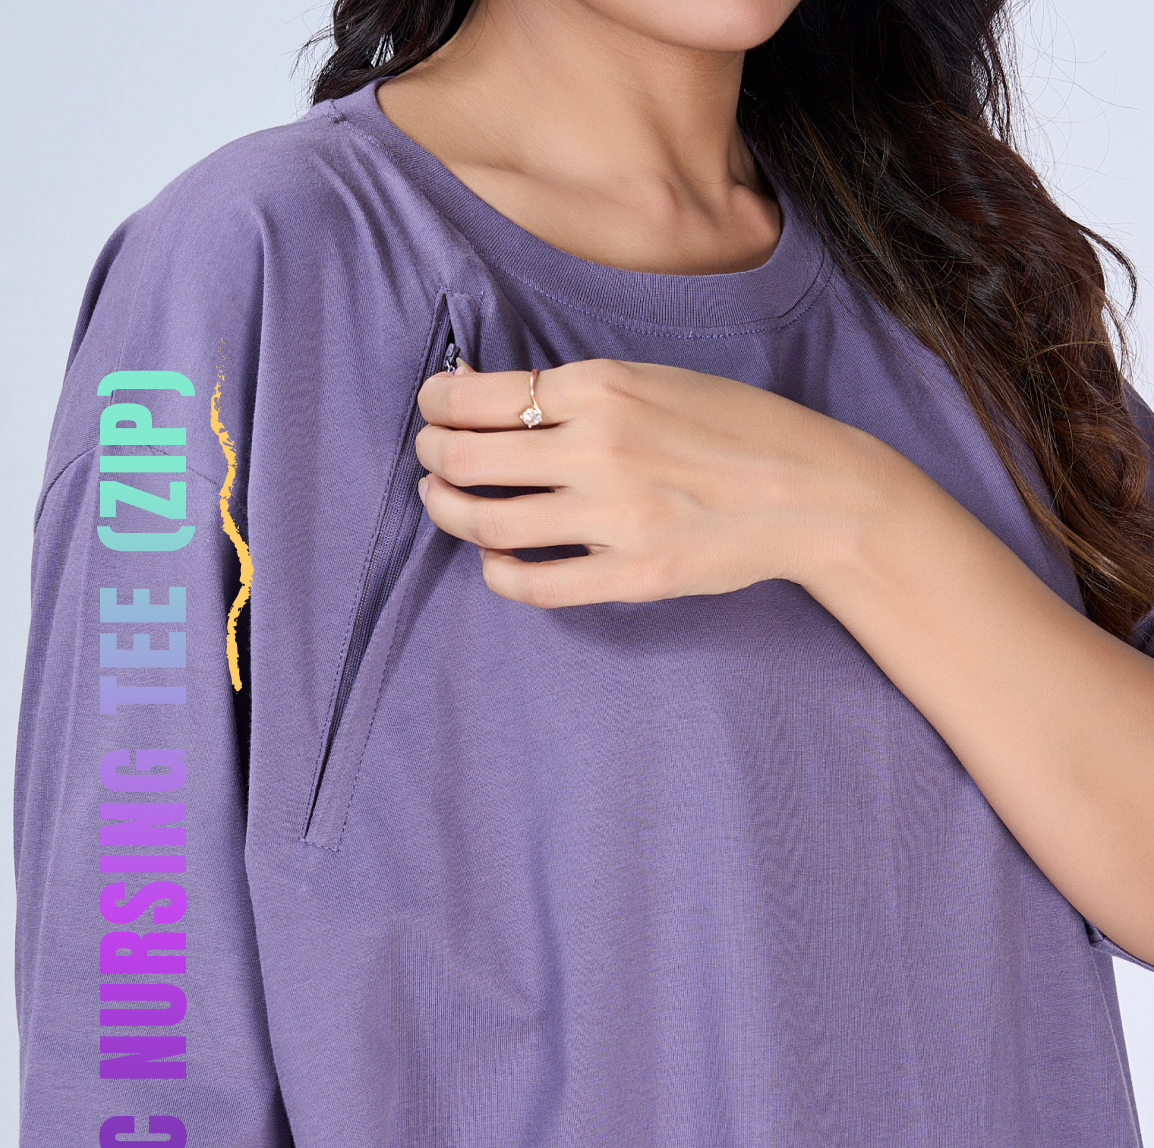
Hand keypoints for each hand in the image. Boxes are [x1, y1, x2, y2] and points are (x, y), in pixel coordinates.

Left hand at [414, 358, 898, 607]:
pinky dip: (497, 574)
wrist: (816, 492)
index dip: (435, 403)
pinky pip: (533, 584)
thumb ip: (582, 391)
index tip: (432, 408)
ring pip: (488, 522)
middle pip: (466, 458)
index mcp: (603, 385)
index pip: (478, 394)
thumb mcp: (658, 379)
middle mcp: (600, 447)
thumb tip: (498, 403)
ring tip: (444, 504)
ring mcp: (614, 517)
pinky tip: (495, 562)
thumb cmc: (739, 428)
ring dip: (447, 512)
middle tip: (430, 460)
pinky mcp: (632, 576)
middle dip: (431, 457)